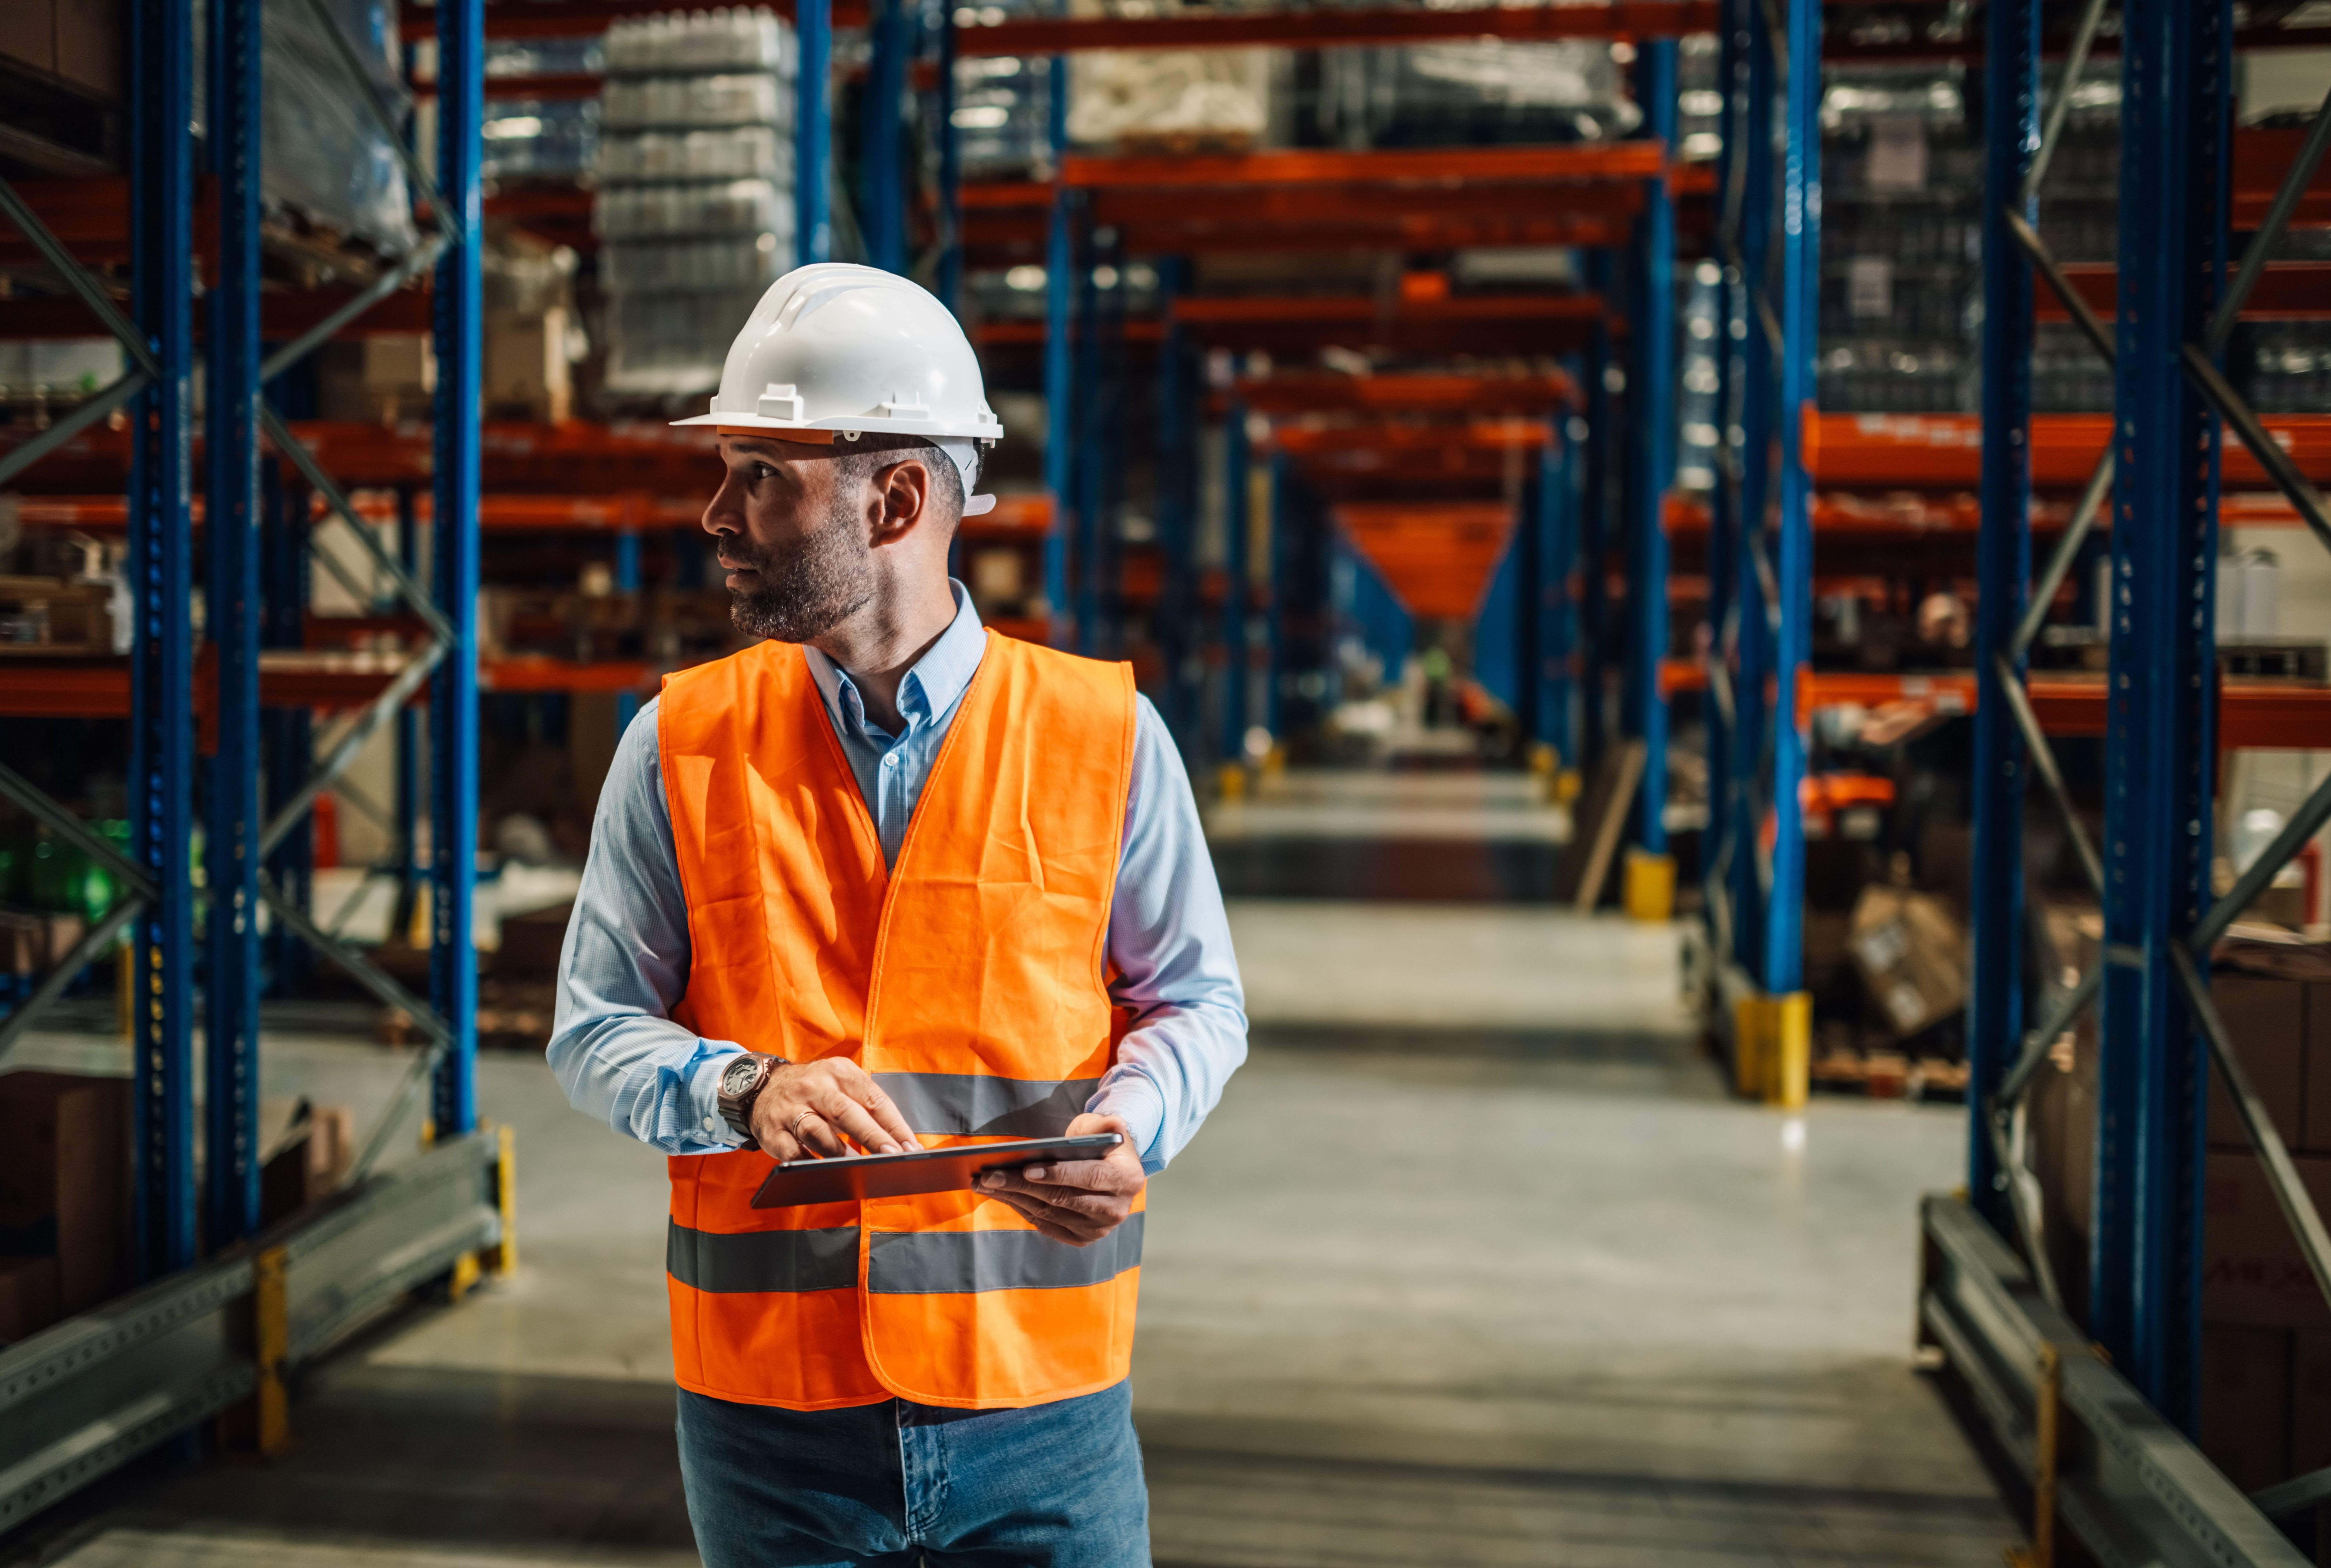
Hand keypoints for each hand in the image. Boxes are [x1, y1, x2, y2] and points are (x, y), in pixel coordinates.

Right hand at [749, 1059, 920, 1161]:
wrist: (764, 1085)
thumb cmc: (816, 1090)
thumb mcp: (842, 1085)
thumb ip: (868, 1107)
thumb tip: (900, 1142)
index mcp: (839, 1072)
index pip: (873, 1098)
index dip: (895, 1125)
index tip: (911, 1147)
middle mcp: (814, 1087)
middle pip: (846, 1112)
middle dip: (872, 1136)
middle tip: (893, 1156)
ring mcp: (790, 1109)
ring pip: (816, 1131)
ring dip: (840, 1153)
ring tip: (861, 1168)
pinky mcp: (772, 1131)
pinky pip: (791, 1152)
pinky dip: (808, 1163)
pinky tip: (823, 1173)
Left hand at [976, 1113, 1144, 1246]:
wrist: (1112, 1170)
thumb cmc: (1103, 1143)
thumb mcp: (1107, 1126)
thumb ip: (1106, 1124)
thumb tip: (1105, 1126)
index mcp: (1127, 1180)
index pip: (1090, 1177)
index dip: (1058, 1174)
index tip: (1027, 1169)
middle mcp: (1116, 1210)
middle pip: (1062, 1198)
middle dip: (1021, 1186)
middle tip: (989, 1175)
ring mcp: (1098, 1229)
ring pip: (1048, 1213)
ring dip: (1013, 1198)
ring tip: (984, 1183)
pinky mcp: (1081, 1238)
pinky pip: (1046, 1225)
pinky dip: (1021, 1209)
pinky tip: (1001, 1195)